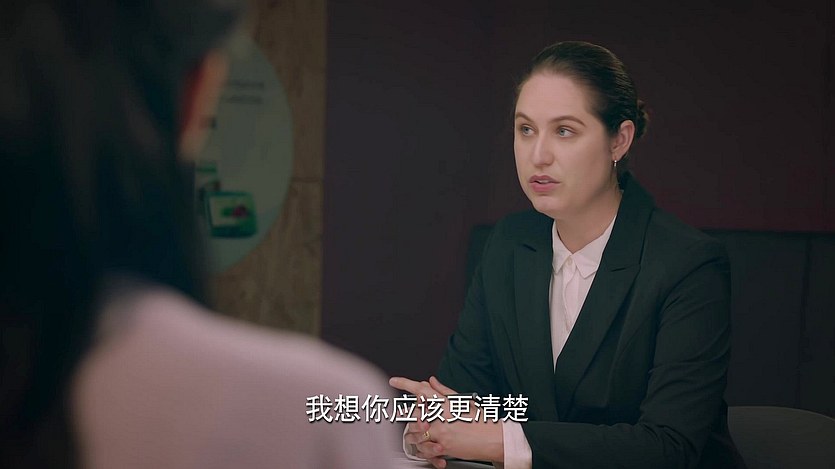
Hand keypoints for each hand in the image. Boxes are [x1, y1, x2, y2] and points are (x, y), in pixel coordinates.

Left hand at [389, 376, 503, 466]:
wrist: (494, 440)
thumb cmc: (482, 420)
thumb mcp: (464, 401)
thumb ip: (444, 391)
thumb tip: (431, 381)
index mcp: (446, 404)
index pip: (421, 390)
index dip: (405, 383)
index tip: (394, 380)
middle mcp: (441, 418)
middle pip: (413, 412)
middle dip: (404, 412)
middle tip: (399, 412)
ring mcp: (441, 434)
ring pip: (414, 432)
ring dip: (410, 431)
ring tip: (411, 431)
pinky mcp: (443, 448)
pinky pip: (424, 448)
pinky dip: (420, 447)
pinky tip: (421, 444)